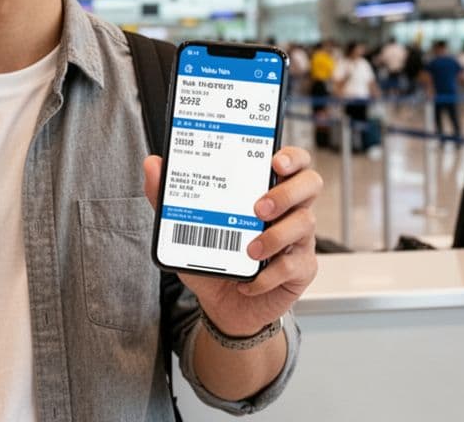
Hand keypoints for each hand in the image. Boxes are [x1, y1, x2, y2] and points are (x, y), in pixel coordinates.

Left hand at [143, 147, 321, 336]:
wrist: (223, 306)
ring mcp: (299, 239)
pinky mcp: (301, 270)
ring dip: (275, 235)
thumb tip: (153, 165)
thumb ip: (169, 196)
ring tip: (249, 249)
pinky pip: (293, 266)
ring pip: (305, 223)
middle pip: (310, 184)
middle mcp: (289, 210)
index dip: (291, 156)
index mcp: (267, 189)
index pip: (293, 161)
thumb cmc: (214, 257)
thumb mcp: (187, 226)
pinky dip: (268, 275)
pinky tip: (248, 281)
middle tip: (258, 207)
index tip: (274, 161)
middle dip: (287, 192)